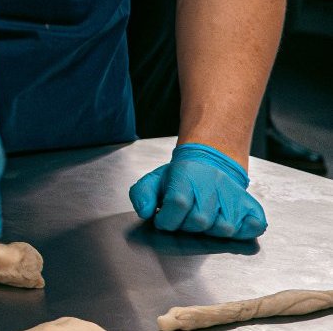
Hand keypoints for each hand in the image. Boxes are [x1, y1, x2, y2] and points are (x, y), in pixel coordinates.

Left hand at [130, 142, 266, 238]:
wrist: (210, 165)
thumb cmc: (181, 178)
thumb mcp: (155, 180)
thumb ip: (142, 194)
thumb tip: (145, 211)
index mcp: (186, 175)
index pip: (178, 203)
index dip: (167, 219)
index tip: (164, 219)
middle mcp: (213, 184)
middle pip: (200, 220)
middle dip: (187, 225)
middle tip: (186, 215)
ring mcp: (234, 195)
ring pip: (224, 228)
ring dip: (211, 230)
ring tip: (205, 216)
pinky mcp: (251, 206)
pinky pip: (253, 227)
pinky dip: (243, 231)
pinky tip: (229, 221)